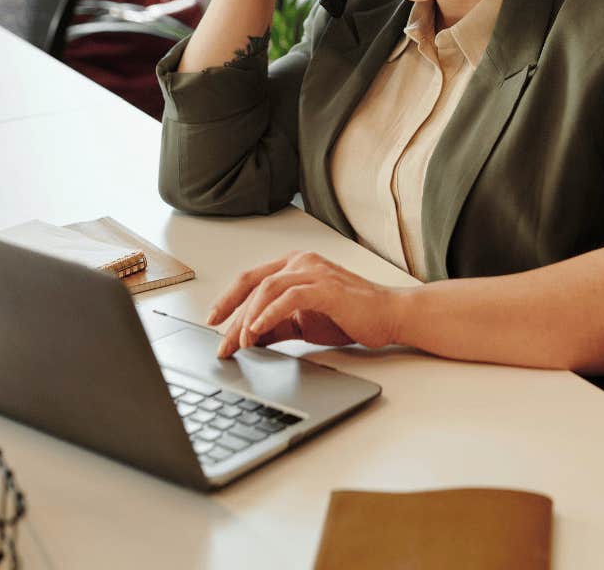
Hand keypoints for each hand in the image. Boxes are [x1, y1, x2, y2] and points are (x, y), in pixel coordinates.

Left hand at [208, 250, 405, 357]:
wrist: (389, 316)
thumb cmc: (350, 316)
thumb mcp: (304, 323)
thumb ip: (277, 326)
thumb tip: (247, 339)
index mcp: (295, 264)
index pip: (252, 278)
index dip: (229, 300)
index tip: (213, 323)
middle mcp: (302, 261)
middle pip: (254, 281)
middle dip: (232, 313)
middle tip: (221, 343)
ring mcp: (315, 271)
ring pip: (267, 287)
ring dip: (248, 317)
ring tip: (240, 343)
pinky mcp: (326, 287)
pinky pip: (289, 297)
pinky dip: (269, 314)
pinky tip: (257, 331)